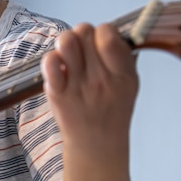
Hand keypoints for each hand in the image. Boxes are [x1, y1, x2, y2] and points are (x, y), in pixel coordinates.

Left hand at [41, 23, 137, 180]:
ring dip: (65, 43)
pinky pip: (50, 62)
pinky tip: (57, 68)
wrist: (97, 148)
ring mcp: (78, 86)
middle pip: (84, 32)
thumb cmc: (112, 111)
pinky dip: (51, 59)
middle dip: (82, 36)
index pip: (109, 35)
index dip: (102, 32)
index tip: (100, 42)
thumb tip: (111, 32)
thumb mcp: (129, 85)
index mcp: (123, 75)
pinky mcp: (57, 93)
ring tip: (69, 56)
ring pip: (66, 41)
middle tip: (82, 50)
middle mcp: (101, 78)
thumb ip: (122, 58)